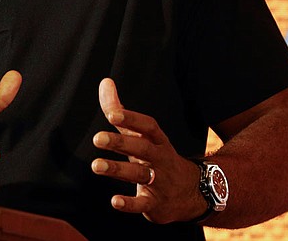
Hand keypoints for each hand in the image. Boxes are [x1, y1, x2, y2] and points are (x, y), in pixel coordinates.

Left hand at [91, 78, 205, 223]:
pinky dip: (130, 204)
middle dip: (121, 143)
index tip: (112, 113)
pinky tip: (114, 201)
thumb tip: (105, 82)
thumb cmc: (156, 156)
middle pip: (143, 148)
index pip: (148, 126)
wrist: (191, 193)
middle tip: (97, 138)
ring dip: (118, 169)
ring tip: (96, 165)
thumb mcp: (142, 134)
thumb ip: (120, 111)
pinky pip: (143, 204)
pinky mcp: (155, 204)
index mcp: (157, 140)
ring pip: (140, 174)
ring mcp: (159, 181)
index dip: (132, 119)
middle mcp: (160, 159)